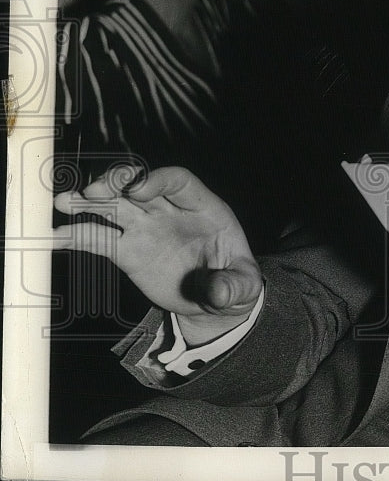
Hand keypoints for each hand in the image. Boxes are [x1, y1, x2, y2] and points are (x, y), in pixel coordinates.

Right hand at [53, 166, 261, 342]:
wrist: (216, 301)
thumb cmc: (235, 282)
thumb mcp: (244, 286)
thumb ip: (233, 285)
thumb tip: (218, 291)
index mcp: (203, 208)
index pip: (177, 180)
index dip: (157, 179)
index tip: (137, 189)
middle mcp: (171, 212)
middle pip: (140, 186)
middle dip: (118, 184)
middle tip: (96, 191)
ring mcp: (147, 230)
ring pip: (115, 206)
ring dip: (90, 202)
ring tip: (64, 202)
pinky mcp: (128, 252)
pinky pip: (99, 240)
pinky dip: (76, 236)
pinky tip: (53, 238)